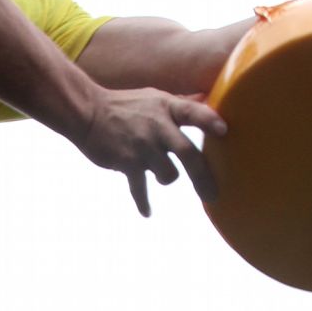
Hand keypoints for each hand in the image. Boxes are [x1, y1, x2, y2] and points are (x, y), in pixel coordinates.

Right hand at [74, 88, 224, 215]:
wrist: (87, 113)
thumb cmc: (126, 105)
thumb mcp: (155, 97)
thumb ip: (183, 103)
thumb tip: (209, 98)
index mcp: (167, 108)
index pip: (193, 112)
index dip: (209, 121)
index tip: (224, 131)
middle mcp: (157, 126)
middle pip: (188, 154)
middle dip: (203, 177)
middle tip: (213, 195)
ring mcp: (142, 146)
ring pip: (168, 175)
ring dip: (168, 178)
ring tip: (161, 174)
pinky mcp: (127, 162)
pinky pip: (140, 188)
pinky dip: (143, 202)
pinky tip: (147, 212)